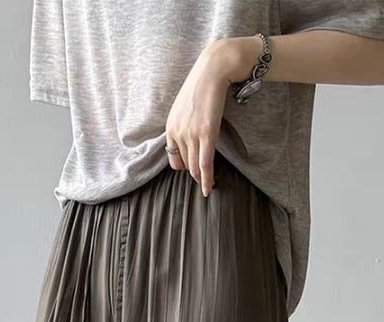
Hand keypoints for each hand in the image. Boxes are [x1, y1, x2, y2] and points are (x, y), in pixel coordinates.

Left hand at [165, 36, 261, 196]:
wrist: (213, 70)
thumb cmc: (201, 86)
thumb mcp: (184, 107)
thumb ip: (183, 124)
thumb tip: (190, 136)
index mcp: (170, 128)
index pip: (173, 158)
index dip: (183, 165)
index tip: (192, 168)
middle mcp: (178, 133)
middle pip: (185, 165)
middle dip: (194, 174)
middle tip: (204, 180)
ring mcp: (192, 134)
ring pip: (195, 167)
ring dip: (202, 179)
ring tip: (208, 186)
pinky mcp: (207, 134)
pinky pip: (205, 164)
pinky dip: (207, 179)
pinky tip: (209, 189)